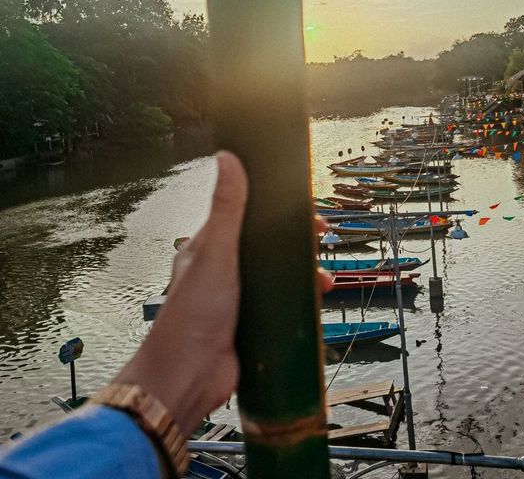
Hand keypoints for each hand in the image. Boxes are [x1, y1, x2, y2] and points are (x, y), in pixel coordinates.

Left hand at [114, 151, 331, 436]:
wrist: (187, 377)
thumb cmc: (191, 314)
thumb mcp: (215, 253)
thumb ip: (226, 207)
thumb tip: (227, 157)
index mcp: (211, 246)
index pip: (249, 214)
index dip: (278, 207)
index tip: (304, 206)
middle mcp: (226, 268)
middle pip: (270, 243)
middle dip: (298, 240)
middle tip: (322, 238)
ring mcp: (240, 296)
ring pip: (280, 274)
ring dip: (305, 272)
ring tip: (323, 280)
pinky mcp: (252, 321)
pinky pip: (282, 303)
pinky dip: (301, 300)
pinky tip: (315, 304)